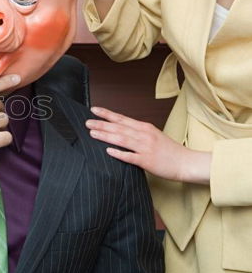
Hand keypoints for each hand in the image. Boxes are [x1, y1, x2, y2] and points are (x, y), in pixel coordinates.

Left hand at [86, 106, 211, 184]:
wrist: (186, 162)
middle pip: (119, 128)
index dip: (107, 114)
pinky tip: (108, 151)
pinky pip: (130, 157)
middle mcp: (144, 135)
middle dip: (101, 124)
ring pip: (122, 139)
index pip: (122, 119)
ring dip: (106, 136)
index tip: (94, 110)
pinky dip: (119, 153)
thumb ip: (137, 132)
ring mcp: (145, 148)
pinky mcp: (147, 161)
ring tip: (92, 133)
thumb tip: (119, 129)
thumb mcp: (153, 135)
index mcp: (145, 128)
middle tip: (87, 122)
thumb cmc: (169, 150)